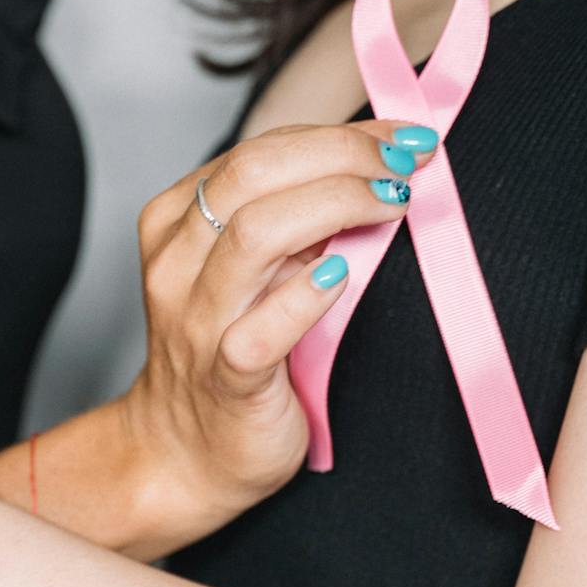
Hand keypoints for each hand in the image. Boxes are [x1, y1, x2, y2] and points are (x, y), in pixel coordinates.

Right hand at [118, 119, 437, 543]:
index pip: (259, 149)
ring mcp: (197, 321)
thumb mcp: (254, 270)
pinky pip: (261, 330)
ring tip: (394, 203)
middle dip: (343, 155)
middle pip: (254, 173)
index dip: (339, 134)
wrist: (188, 452)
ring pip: (255, 234)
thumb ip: (295, 218)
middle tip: (408, 162)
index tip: (402, 135)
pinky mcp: (226, 378)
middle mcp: (178, 263)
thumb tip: (379, 163)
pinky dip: (306, 296)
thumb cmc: (231, 351)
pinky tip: (344, 276)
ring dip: (337, 204)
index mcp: (178, 221)